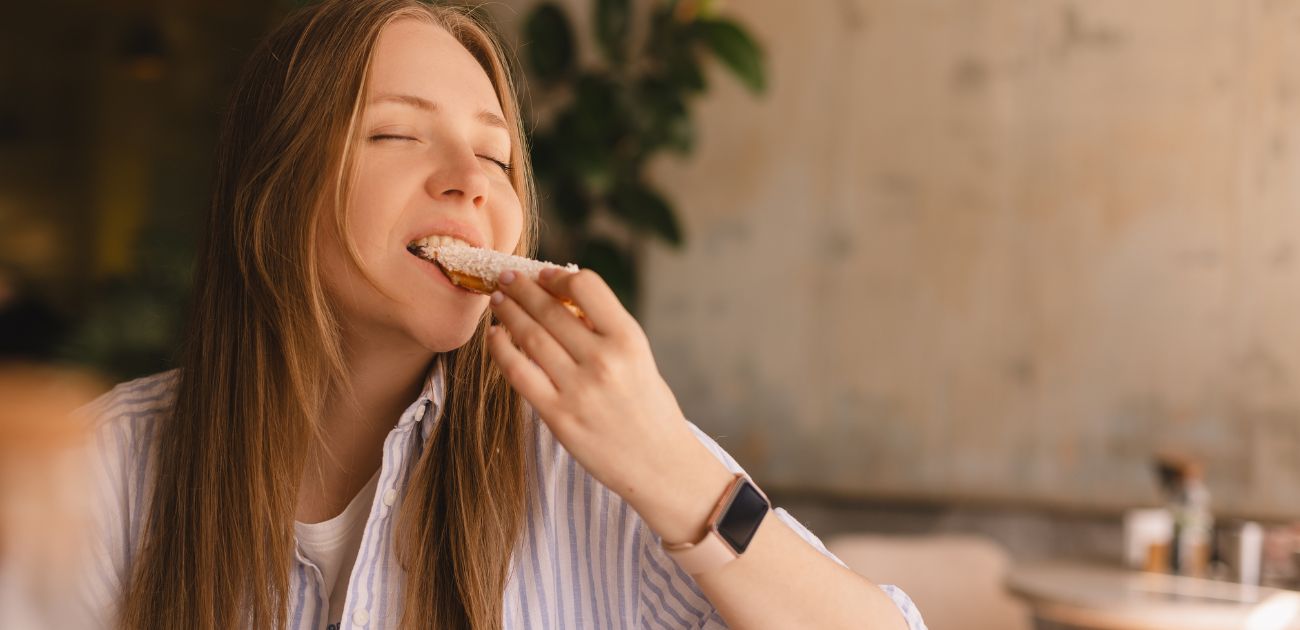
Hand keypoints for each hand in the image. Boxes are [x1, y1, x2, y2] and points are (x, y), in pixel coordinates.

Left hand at [487, 268, 733, 543]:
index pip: (587, 287)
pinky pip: (519, 373)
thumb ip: (604, 331)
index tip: (544, 275)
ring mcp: (578, 389)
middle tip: (506, 277)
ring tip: (498, 302)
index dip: (558, 277)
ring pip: (530, 337)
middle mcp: (603, 361)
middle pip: (550, 310)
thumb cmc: (649, 408)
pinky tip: (495, 336)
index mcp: (630, 340)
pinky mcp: (558, 415)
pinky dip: (502, 349)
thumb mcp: (640, 358)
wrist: (660, 465)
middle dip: (522, 289)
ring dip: (509, 313)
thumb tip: (559, 300)